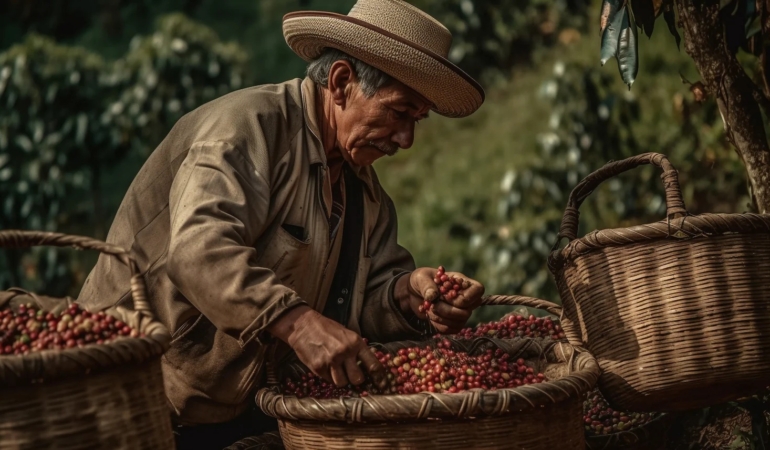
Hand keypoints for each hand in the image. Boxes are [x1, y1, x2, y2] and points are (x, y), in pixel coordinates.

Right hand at [267, 306, 385, 388]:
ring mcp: (331, 360)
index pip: (373, 364)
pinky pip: (328, 380)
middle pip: (357, 379)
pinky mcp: (318, 367)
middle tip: (351, 375)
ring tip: (336, 369)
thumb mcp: (347, 335)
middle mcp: (345, 352)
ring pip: (342, 383)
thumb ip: (357, 350)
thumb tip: (368, 367)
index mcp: (356, 343)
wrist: (303, 325)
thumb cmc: (327, 329)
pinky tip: (325, 366)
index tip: (381, 384)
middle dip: (355, 380)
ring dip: (340, 379)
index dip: (379, 377)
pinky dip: (328, 376)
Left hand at [396, 267, 484, 333]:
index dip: (465, 298)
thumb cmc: (421, 280)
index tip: (447, 296)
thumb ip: (427, 285)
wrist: (413, 293)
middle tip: (433, 304)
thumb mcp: (421, 277)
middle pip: (467, 312)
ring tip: (429, 308)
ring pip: (459, 322)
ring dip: (441, 317)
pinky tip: (430, 315)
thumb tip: (433, 297)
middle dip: (447, 310)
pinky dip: (437, 324)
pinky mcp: (452, 323)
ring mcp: (460, 312)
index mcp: (462, 282)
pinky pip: (450, 330)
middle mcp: (465, 298)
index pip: (478, 290)